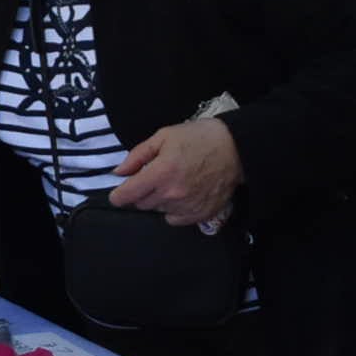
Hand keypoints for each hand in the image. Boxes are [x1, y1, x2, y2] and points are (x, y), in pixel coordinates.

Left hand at [109, 117, 241, 227]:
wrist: (236, 149)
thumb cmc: (198, 138)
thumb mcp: (164, 136)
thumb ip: (137, 156)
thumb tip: (119, 173)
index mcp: (160, 173)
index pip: (127, 195)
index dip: (119, 195)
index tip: (119, 193)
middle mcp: (171, 195)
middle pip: (142, 204)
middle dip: (142, 192)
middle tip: (154, 177)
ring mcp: (186, 208)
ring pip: (158, 211)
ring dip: (159, 200)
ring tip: (173, 183)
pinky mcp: (200, 215)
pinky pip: (175, 219)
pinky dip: (174, 210)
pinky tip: (182, 195)